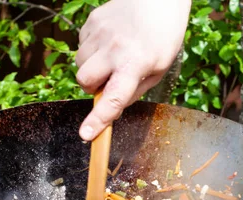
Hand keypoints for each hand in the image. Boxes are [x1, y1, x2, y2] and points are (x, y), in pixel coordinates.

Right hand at [75, 0, 191, 140]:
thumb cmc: (162, 38)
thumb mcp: (158, 70)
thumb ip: (134, 92)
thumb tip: (112, 109)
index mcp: (135, 64)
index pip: (113, 98)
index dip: (98, 119)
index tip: (85, 134)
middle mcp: (114, 49)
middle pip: (84, 81)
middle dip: (92, 87)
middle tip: (109, 81)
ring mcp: (100, 33)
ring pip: (80, 64)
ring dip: (92, 68)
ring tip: (112, 58)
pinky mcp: (92, 22)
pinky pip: (81, 46)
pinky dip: (92, 51)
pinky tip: (110, 43)